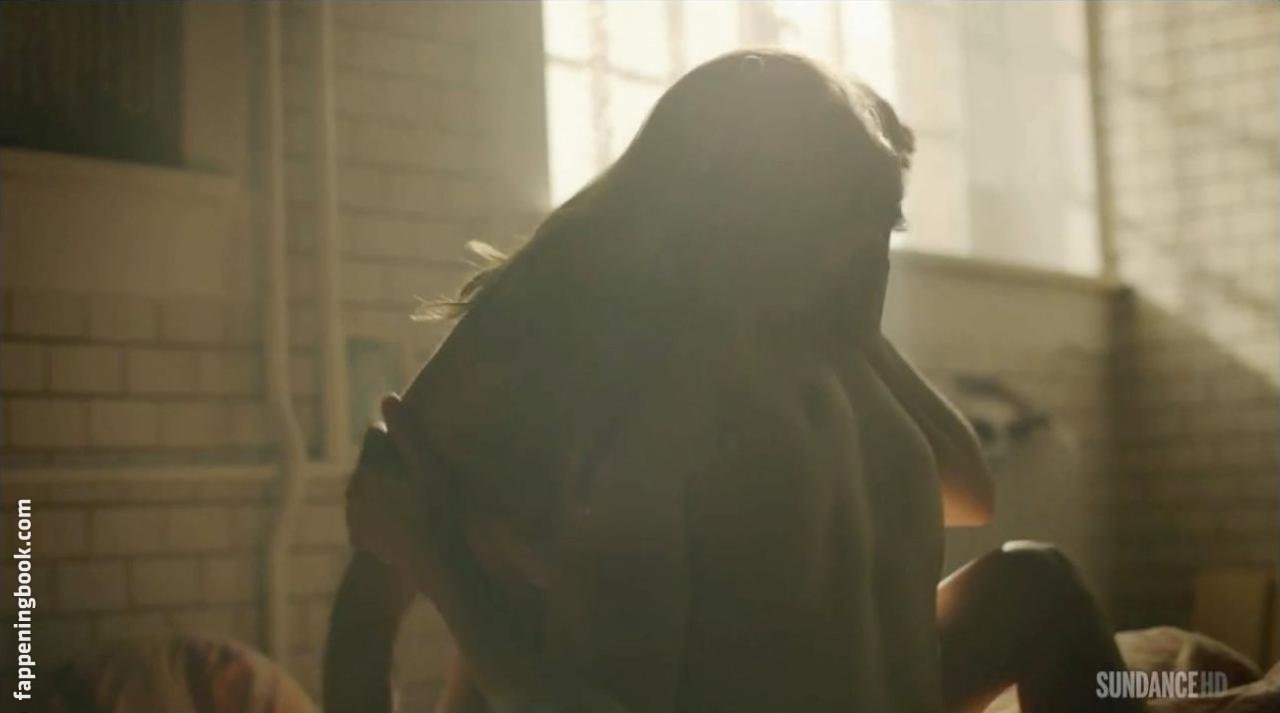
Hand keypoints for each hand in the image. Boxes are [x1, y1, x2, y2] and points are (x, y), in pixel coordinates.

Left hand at [345, 422, 425, 572]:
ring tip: (410, 500)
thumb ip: (406, 430)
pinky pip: (364, 512)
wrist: (433, 559)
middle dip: (387, 462)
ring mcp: (353, 513)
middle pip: (370, 460)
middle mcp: (353, 486)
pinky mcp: (357, 534)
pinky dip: (377, 511)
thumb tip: (386, 397)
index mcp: (369, 465)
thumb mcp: (430, 464)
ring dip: (381, 486)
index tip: (418, 454)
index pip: (377, 433)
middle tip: (417, 478)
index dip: (399, 439)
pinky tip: (400, 519)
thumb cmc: (437, 507)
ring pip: (365, 485)